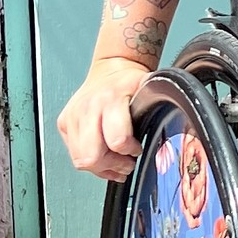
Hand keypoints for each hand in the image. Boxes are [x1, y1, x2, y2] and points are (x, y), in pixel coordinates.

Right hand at [57, 57, 151, 180]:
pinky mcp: (64, 123)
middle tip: (126, 162)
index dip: (129, 151)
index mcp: (110, 100)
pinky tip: (104, 155)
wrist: (110, 70)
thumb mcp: (149, 91)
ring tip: (116, 161)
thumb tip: (173, 128)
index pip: (116, 140)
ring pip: (81, 160)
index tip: (136, 149)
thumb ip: (158, 109)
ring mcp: (72, 117)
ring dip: (101, 167)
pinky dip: (90, 161)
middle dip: (112, 165)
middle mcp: (87, 108)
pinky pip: (74, 154)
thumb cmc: (129, 83)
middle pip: (91, 157)